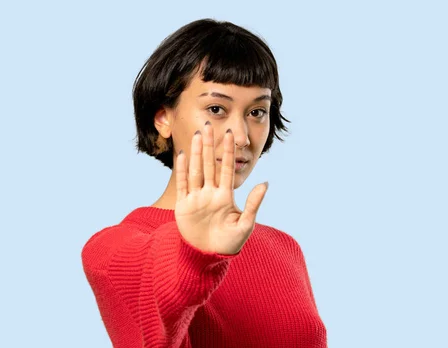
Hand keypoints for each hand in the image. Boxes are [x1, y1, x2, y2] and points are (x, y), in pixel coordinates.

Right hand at [174, 121, 268, 254]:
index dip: (227, 152)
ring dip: (195, 152)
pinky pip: (183, 184)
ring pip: (196, 170)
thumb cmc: (229, 243)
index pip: (227, 169)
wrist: (208, 257)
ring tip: (196, 135)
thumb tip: (265, 183)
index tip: (229, 135)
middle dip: (209, 145)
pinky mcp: (184, 206)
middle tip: (208, 125)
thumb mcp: (245, 224)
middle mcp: (210, 193)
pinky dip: (182, 170)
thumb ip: (253, 204)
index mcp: (225, 196)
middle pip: (209, 164)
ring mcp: (196, 198)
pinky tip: (182, 155)